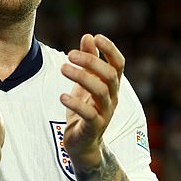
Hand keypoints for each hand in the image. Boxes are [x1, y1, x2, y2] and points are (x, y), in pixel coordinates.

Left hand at [59, 34, 124, 165]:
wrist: (83, 145)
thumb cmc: (84, 111)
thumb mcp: (85, 84)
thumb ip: (88, 61)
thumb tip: (88, 36)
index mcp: (111, 86)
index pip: (118, 64)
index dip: (110, 50)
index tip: (96, 37)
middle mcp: (112, 98)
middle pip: (109, 75)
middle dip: (90, 62)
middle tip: (69, 54)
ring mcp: (105, 114)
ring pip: (100, 92)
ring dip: (82, 77)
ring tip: (63, 68)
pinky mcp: (94, 128)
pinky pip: (89, 114)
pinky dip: (75, 103)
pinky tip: (62, 96)